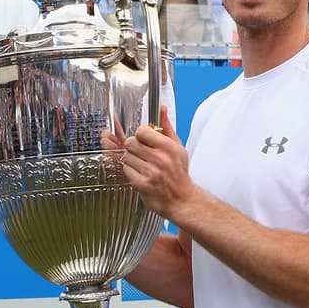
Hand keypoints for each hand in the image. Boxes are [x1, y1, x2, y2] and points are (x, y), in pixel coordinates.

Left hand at [102, 105, 191, 220]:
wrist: (182, 199)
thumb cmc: (179, 172)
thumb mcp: (177, 147)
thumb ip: (167, 127)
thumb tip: (162, 108)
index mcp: (168, 147)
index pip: (141, 131)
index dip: (140, 135)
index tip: (145, 141)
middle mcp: (160, 159)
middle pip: (131, 143)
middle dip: (134, 148)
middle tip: (142, 154)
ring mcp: (151, 172)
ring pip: (126, 156)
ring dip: (132, 160)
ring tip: (143, 165)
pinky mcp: (142, 184)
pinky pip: (126, 170)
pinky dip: (131, 172)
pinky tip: (141, 174)